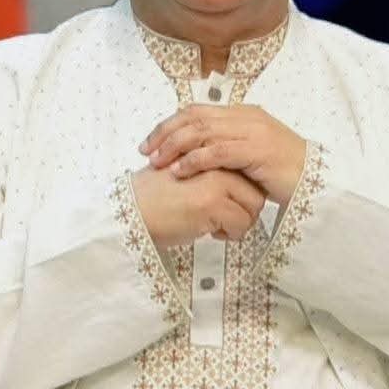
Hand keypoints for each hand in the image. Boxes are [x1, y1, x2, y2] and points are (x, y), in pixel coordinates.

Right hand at [132, 165, 266, 248]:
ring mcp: (216, 182)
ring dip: (238, 224)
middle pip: (256, 192)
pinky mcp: (212, 203)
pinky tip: (208, 232)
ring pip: (253, 209)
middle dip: (244, 212)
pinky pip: (241, 224)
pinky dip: (229, 234)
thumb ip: (211, 173)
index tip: (227, 208)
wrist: (132, 210)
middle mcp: (217, 164)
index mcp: (212, 153)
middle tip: (222, 220)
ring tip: (214, 226)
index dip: (242, 197)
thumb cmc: (154, 197)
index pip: (248, 176)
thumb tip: (239, 191)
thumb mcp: (186, 174)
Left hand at [139, 104, 305, 205]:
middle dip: (165, 133)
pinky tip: (180, 171)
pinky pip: (218, 151)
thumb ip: (226, 147)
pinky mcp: (257, 150)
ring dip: (175, 146)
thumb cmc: (282, 173)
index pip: (196, 111)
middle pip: (194, 117)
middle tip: (146, 151)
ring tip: (157, 162)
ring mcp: (252, 132)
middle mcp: (245, 117)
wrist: (315, 183)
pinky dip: (194, 160)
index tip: (149, 142)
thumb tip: (196, 151)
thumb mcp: (250, 155)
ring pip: (202, 131)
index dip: (169, 124)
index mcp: (242, 113)